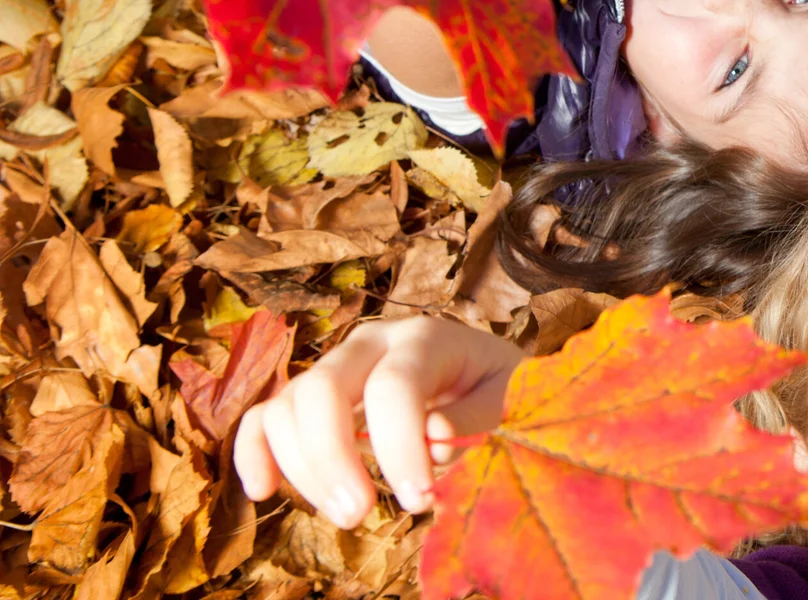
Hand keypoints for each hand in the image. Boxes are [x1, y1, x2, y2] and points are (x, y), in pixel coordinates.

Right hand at [233, 317, 524, 527]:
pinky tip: (262, 492)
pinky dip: (253, 452)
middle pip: (322, 389)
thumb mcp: (506, 394)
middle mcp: (370, 343)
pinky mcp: (310, 396)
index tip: (419, 499)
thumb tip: (430, 436)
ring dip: (303, 469)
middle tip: (361, 514)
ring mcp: (334, 366)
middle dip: (333, 459)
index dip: (399, 447)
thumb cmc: (494, 385)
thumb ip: (475, 415)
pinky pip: (263, 416)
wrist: (479, 368)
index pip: (393, 386)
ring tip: (347, 515)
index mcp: (423, 338)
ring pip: (288, 406)